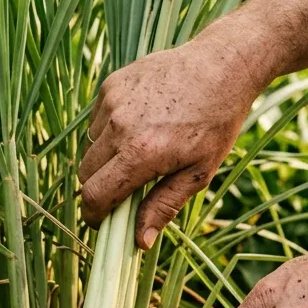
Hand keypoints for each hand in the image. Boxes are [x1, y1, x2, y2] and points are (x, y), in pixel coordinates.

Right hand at [79, 35, 267, 247]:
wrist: (221, 65)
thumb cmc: (216, 122)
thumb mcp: (199, 172)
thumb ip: (164, 206)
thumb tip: (139, 242)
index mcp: (141, 153)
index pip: (95, 194)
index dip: (94, 215)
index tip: (101, 222)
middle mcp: (119, 126)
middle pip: (85, 172)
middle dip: (99, 188)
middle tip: (124, 190)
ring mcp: (112, 102)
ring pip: (89, 146)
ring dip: (105, 158)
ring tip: (139, 152)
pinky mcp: (111, 84)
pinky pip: (96, 120)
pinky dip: (109, 131)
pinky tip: (139, 125)